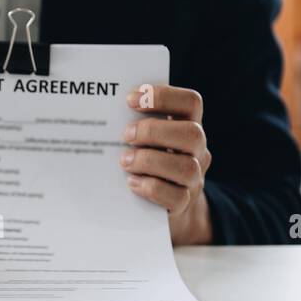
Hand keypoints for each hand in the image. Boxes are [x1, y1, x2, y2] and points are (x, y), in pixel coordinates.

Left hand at [122, 85, 212, 244]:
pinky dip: (151, 188)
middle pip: (192, 134)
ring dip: (150, 161)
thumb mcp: (145, 138)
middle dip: (154, 131)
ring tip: (124, 161)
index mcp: (188, 125)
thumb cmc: (144, 159)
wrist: (160, 204)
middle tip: (125, 135)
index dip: (163, 96)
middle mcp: (197, 150)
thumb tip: (102, 109)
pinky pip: (176, 197)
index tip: (130, 99)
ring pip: (187, 167)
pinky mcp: (183, 203)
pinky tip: (131, 183)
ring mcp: (194, 178)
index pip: (190, 102)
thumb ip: (135, 122)